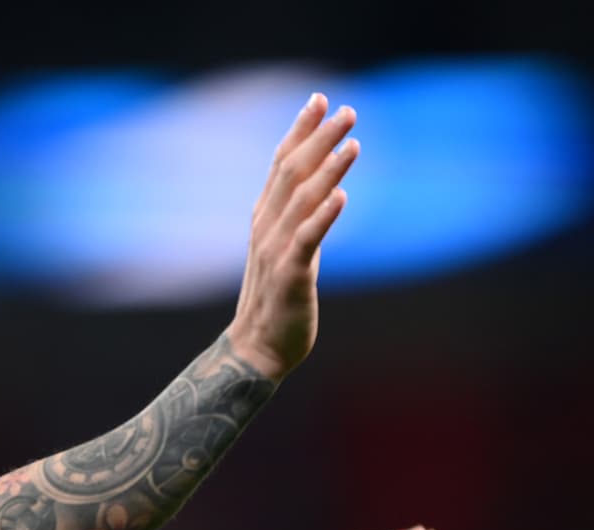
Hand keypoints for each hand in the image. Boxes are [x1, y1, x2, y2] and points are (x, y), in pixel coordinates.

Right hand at [227, 93, 358, 379]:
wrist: (257, 348)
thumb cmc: (275, 300)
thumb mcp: (287, 250)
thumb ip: (301, 219)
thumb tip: (328, 188)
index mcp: (265, 218)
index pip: (280, 164)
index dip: (299, 130)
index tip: (319, 100)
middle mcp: (267, 228)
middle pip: (292, 173)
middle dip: (319, 138)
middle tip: (346, 110)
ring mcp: (276, 251)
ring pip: (302, 200)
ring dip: (328, 169)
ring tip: (353, 143)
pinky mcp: (290, 276)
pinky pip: (307, 240)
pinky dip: (323, 216)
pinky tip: (341, 196)